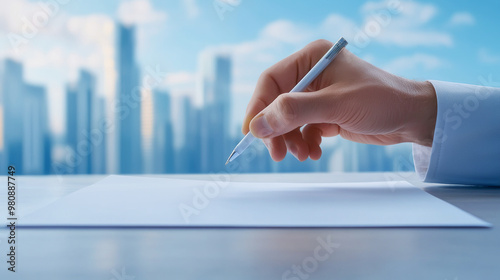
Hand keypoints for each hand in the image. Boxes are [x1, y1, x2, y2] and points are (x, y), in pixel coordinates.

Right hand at [242, 39, 436, 161]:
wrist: (411, 117)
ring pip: (288, 119)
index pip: (271, 81)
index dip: (258, 106)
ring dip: (291, 140)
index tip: (252, 132)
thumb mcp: (335, 105)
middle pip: (276, 103)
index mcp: (311, 59)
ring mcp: (317, 95)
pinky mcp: (325, 113)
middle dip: (276, 129)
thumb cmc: (380, 100)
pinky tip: (315, 152)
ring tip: (303, 155)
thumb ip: (294, 112)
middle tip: (277, 153)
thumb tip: (257, 125)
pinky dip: (304, 143)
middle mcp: (311, 74)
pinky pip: (303, 129)